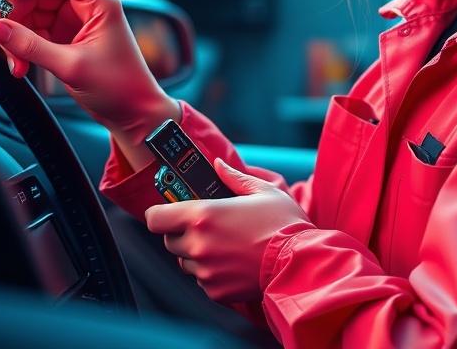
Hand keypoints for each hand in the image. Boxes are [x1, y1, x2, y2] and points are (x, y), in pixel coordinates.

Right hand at [0, 0, 170, 135]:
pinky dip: (21, 47)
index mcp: (99, 3)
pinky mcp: (65, 39)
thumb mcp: (71, 66)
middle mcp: (86, 8)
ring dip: (14, 34)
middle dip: (12, 8)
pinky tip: (18, 66)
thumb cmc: (118, 87)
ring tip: (10, 61)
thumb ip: (31, 46)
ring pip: (32, 13)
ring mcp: (74, 23)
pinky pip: (33, 33)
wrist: (132, 114)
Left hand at [144, 158, 314, 303]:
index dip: (159, 214)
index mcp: (203, 215)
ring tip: (225, 246)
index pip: (155, 218)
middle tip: (207, 227)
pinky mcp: (215, 291)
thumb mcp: (262, 191)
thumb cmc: (284, 224)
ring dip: (196, 254)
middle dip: (182, 234)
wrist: (301, 263)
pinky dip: (211, 273)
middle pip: (169, 241)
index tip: (168, 212)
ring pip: (185, 262)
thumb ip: (233, 177)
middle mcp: (198, 244)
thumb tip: (218, 165)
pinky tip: (233, 262)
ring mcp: (205, 271)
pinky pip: (202, 280)